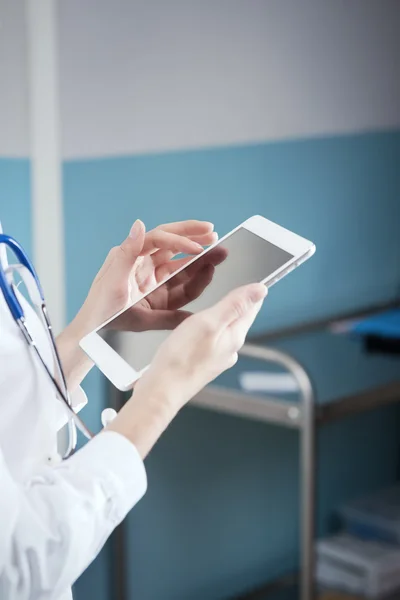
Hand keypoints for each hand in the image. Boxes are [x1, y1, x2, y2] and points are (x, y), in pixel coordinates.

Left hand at [58, 219, 216, 390]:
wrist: (95, 334)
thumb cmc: (100, 307)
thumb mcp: (112, 279)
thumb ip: (128, 252)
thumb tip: (140, 224)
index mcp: (132, 257)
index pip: (160, 240)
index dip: (180, 240)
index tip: (197, 247)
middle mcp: (144, 265)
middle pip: (174, 246)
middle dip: (195, 239)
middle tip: (215, 235)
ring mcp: (153, 282)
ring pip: (181, 267)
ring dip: (200, 260)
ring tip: (220, 253)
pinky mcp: (160, 299)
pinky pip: (181, 290)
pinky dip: (195, 284)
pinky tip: (209, 276)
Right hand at [108, 283, 266, 456]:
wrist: (162, 391)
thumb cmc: (181, 358)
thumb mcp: (209, 322)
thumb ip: (235, 305)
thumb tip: (261, 290)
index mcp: (235, 336)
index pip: (252, 307)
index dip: (248, 291)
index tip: (243, 279)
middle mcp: (230, 349)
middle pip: (238, 318)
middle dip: (233, 303)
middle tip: (226, 288)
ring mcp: (217, 358)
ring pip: (223, 330)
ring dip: (217, 317)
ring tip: (208, 308)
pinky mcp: (203, 364)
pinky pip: (209, 341)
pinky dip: (204, 331)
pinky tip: (193, 331)